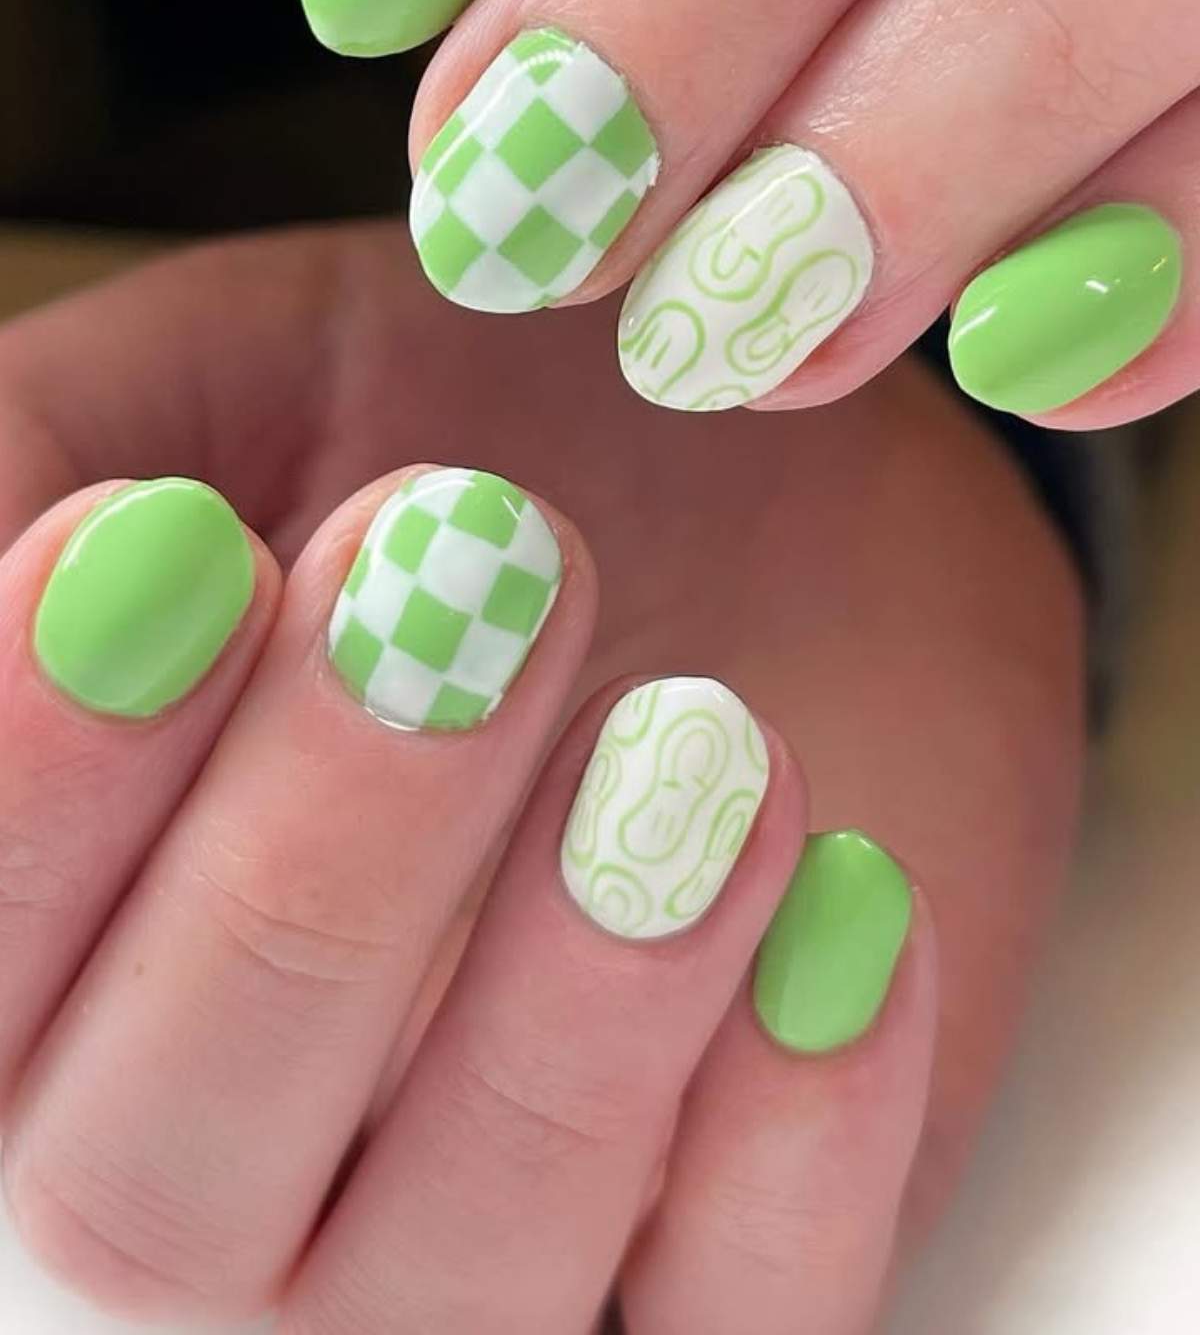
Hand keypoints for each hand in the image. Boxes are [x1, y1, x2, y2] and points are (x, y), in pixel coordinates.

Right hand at [0, 228, 1080, 1330]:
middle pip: (152, 1199)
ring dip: (570, 1014)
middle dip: (300, 876)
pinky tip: (851, 898)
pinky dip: (802, 1146)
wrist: (747, 479)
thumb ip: (36, 453)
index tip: (165, 539)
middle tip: (460, 568)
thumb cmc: (449, 426)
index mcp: (73, 971)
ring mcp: (485, 1244)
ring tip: (692, 729)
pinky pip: (748, 1329)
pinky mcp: (730, 1255)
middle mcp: (237, 1164)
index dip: (36, 793)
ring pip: (444, 1299)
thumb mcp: (217, 390)